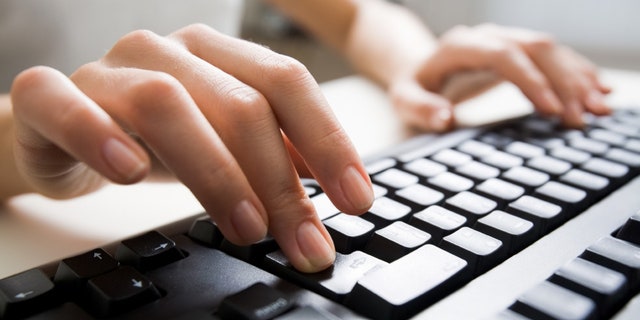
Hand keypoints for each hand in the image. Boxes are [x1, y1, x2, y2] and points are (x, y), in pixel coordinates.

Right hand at [10, 24, 373, 272]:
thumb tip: (332, 179)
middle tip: (301, 238)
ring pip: (166, 102)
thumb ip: (276, 153)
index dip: (328, 140)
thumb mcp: (224, 145)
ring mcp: (108, 70)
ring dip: (214, 171)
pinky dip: (100, 136)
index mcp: (217, 56)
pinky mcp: (50, 96)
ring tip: (245, 227)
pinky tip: (130, 172)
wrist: (62, 130)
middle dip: (278, 179)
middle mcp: (167, 52)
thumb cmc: (152, 136)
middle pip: (238, 102)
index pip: (287, 83)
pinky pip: (68, 105)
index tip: (356, 199)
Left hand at [388, 23, 610, 130]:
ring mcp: (505, 40)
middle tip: (583, 118)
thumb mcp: (405, 100)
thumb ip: (421, 109)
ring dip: (577, 78)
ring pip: (550, 50)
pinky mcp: (518, 50)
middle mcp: (487, 37)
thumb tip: (444, 118)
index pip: (502, 55)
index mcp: (460, 46)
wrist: (420, 67)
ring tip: (599, 110)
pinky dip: (577, 73)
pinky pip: (553, 56)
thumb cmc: (413, 86)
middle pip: (534, 49)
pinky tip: (598, 90)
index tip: (551, 110)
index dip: (530, 80)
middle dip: (563, 82)